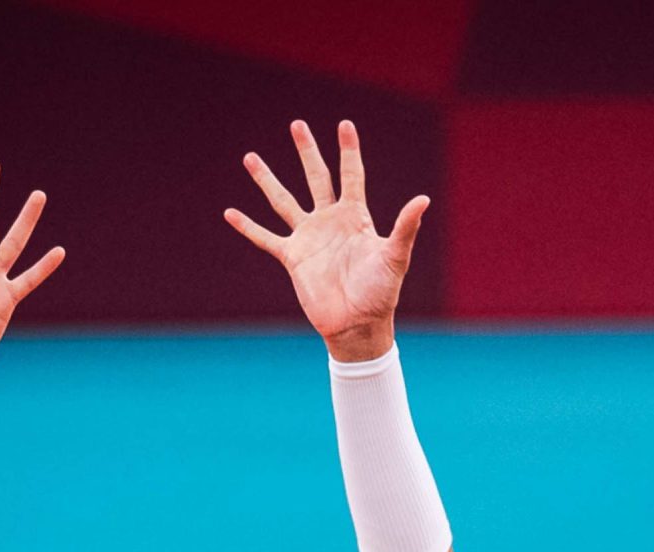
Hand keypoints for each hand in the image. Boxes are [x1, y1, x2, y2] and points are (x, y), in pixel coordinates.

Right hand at [225, 120, 427, 362]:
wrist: (357, 324)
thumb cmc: (381, 292)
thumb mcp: (394, 256)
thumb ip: (405, 227)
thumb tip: (423, 199)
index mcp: (356, 217)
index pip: (352, 175)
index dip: (348, 151)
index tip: (345, 125)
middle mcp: (330, 221)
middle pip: (316, 177)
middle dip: (307, 152)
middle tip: (297, 125)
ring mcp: (309, 237)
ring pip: (283, 201)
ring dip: (267, 179)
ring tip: (250, 157)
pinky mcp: (293, 257)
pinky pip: (266, 238)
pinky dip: (248, 227)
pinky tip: (230, 213)